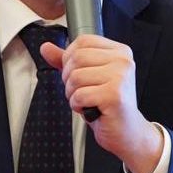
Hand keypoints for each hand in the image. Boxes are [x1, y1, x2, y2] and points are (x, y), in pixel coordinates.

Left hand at [41, 35, 163, 172]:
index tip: (77, 72)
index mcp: (119, 51)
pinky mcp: (114, 95)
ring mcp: (120, 77)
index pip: (83, 41)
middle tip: (81, 90)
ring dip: (72, 93)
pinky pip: (79, 95)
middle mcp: (123, 61)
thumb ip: (67, 61)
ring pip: (75, 76)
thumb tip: (45, 48)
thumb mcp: (87, 77)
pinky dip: (77, 105)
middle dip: (69, 78)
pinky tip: (89, 108)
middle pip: (76, 57)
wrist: (127, 131)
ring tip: (86, 100)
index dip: (70, 58)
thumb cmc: (108, 104)